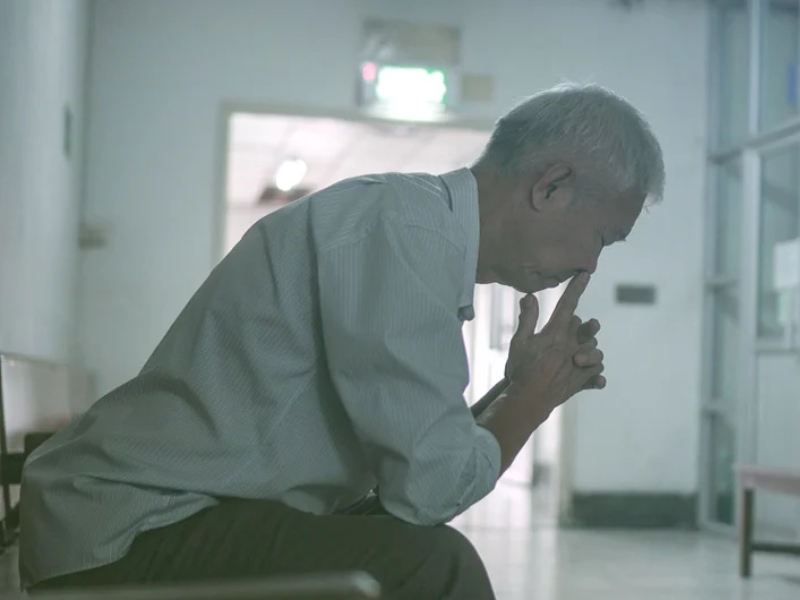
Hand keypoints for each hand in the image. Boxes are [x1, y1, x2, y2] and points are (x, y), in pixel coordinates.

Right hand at [504, 274, 603, 412]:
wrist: (528, 399)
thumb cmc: (521, 369)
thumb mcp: (519, 342)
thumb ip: (527, 319)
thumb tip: (530, 296)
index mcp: (556, 333)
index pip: (568, 304)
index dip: (576, 288)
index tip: (585, 274)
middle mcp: (572, 345)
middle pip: (584, 327)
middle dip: (581, 325)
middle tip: (576, 326)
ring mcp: (579, 364)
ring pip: (596, 350)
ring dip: (590, 349)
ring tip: (580, 354)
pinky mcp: (581, 381)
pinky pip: (596, 375)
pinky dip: (596, 375)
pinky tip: (595, 377)